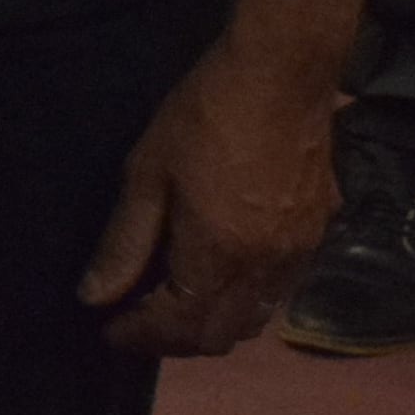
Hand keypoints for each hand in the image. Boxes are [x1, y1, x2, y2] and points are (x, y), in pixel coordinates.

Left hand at [82, 42, 336, 353]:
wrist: (283, 75)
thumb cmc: (203, 116)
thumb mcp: (146, 174)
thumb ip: (124, 243)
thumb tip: (94, 296)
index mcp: (220, 255)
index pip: (180, 328)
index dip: (140, 337)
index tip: (108, 329)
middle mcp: (267, 268)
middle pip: (221, 336)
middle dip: (174, 339)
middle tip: (135, 318)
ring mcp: (300, 253)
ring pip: (255, 318)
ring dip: (212, 322)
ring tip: (172, 299)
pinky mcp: (319, 233)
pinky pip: (280, 291)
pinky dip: (244, 299)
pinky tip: (218, 271)